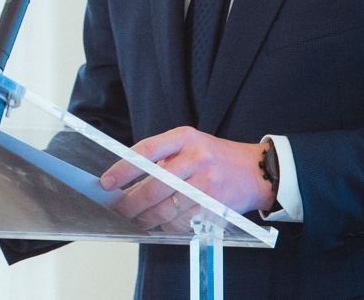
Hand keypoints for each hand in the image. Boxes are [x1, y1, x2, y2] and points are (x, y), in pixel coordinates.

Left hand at [98, 127, 274, 230]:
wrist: (257, 171)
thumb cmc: (216, 158)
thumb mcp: (191, 145)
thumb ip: (163, 158)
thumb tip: (128, 180)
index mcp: (184, 137)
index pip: (146, 151)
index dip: (123, 168)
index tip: (107, 182)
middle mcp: (196, 157)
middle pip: (154, 185)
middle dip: (131, 201)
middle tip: (119, 208)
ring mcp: (207, 182)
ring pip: (166, 207)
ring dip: (146, 218)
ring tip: (137, 219)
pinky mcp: (215, 205)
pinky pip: (182, 221)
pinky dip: (167, 226)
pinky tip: (161, 224)